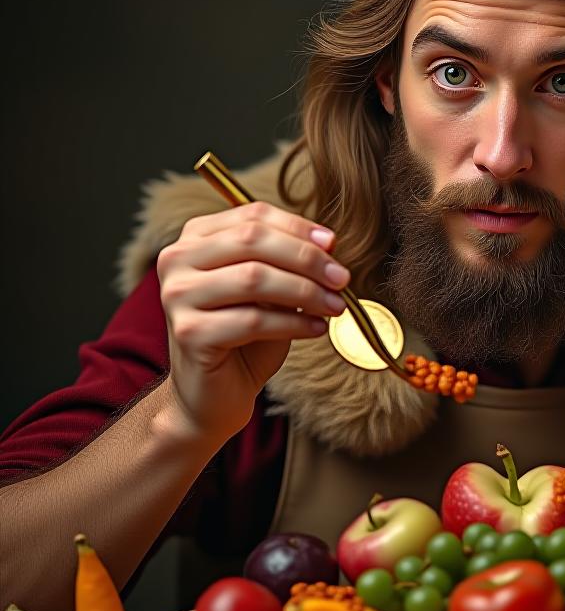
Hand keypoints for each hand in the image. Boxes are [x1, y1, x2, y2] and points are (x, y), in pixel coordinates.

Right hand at [157, 201, 349, 441]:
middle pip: (253, 240)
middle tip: (341, 277)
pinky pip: (254, 320)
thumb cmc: (245, 338)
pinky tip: (318, 329)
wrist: (213, 394)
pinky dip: (294, 323)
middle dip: (306, 258)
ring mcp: (178, 296)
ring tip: (335, 306)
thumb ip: (289, 263)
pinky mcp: (189, 333)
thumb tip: (329, 243)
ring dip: (306, 291)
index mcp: (195, 238)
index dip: (298, 227)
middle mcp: (177, 260)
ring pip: (254, 278)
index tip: (333, 244)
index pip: (253, 216)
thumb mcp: (270, 291)